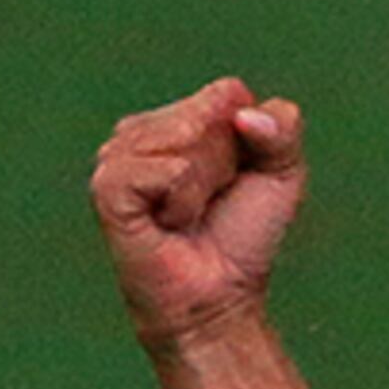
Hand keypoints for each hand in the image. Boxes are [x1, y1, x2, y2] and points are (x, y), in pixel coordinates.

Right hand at [90, 78, 307, 347]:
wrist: (218, 294)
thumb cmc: (244, 234)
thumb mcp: (282, 175)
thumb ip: (282, 128)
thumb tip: (243, 112)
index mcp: (179, 118)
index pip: (227, 94)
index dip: (250, 138)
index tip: (239, 177)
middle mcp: (142, 130)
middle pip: (206, 114)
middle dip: (227, 162)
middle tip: (212, 200)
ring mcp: (116, 156)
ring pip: (183, 138)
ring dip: (204, 183)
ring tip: (189, 213)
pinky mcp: (105, 186)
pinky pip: (163, 168)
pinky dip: (181, 198)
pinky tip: (169, 221)